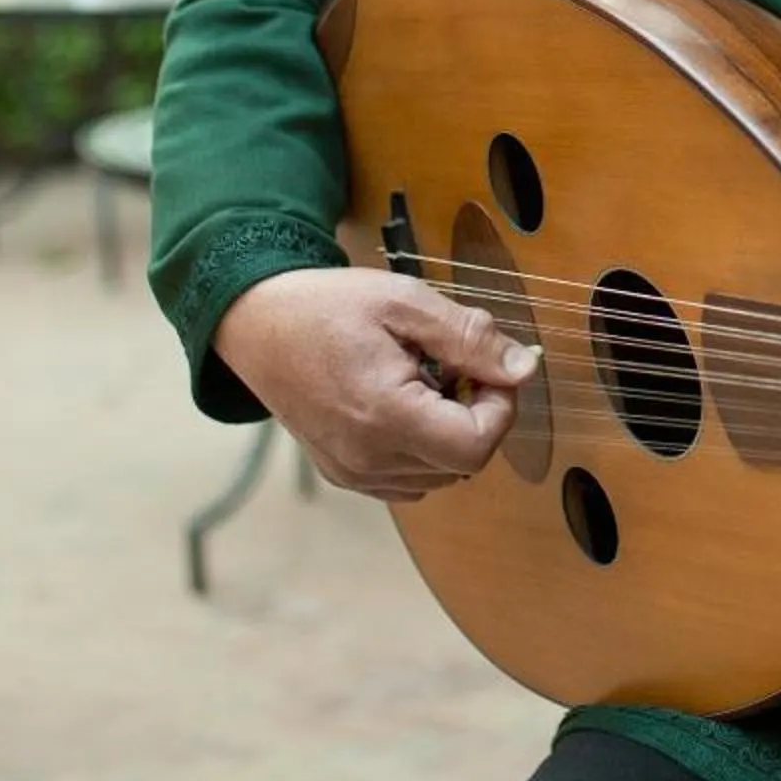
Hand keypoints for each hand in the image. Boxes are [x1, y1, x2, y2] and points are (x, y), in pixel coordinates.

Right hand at [210, 267, 537, 501]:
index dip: (501, 408)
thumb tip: (524, 368)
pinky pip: (408, 479)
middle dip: (477, 415)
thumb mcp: (405, 302)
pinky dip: (422, 447)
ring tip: (424, 380)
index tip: (487, 367)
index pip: (476, 447)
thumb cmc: (327, 306)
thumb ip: (469, 337)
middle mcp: (367, 458)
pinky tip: (404, 403)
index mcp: (384, 416)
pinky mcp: (343, 474)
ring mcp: (352, 472)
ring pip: (439, 475)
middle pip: (462, 464)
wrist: (256, 323)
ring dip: (449, 432)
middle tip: (454, 365)